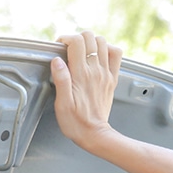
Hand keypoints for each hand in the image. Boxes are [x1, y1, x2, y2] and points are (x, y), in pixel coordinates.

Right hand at [51, 31, 122, 150]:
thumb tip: (57, 61)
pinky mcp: (112, 79)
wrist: (95, 134)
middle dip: (78, 38)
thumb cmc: (76, 122)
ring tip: (83, 51)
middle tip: (70, 49)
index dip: (66, 39)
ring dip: (91, 42)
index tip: (59, 47)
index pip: (76, 42)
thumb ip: (61, 80)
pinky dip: (108, 49)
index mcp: (81, 75)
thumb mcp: (61, 104)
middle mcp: (95, 71)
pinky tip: (99, 55)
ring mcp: (105, 74)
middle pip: (90, 37)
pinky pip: (116, 54)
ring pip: (103, 42)